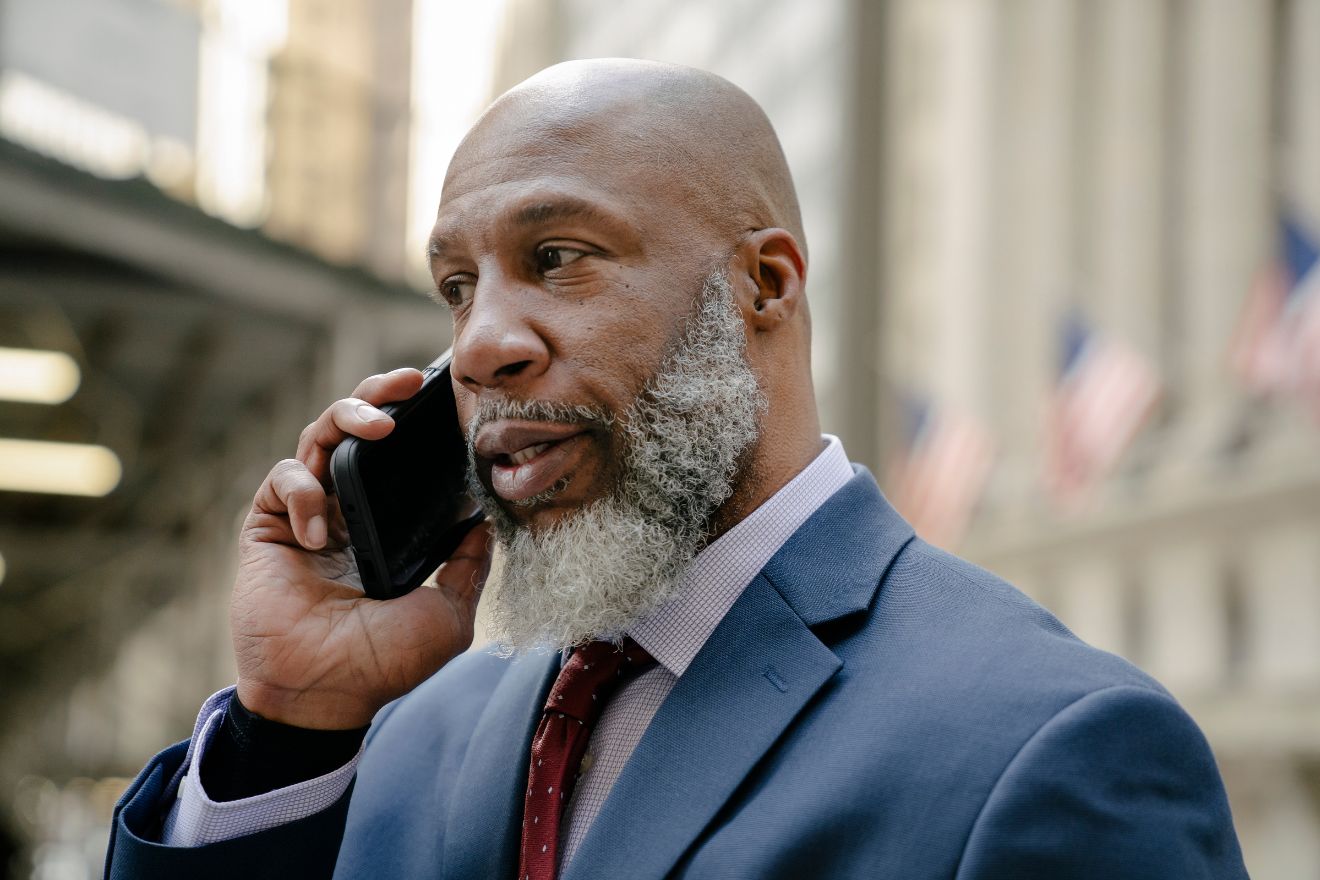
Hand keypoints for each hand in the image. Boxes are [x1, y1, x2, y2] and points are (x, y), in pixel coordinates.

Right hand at [232, 368, 491, 728]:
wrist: (322, 695)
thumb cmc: (382, 664)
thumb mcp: (448, 615)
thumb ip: (467, 567)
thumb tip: (487, 524)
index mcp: (386, 527)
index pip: (400, 460)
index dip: (417, 426)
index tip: (446, 399)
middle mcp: (347, 512)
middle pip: (357, 430)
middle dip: (380, 394)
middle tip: (409, 380)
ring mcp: (306, 515)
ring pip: (318, 438)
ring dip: (347, 417)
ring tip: (377, 424)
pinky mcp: (267, 526)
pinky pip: (282, 480)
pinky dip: (304, 493)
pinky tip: (319, 533)